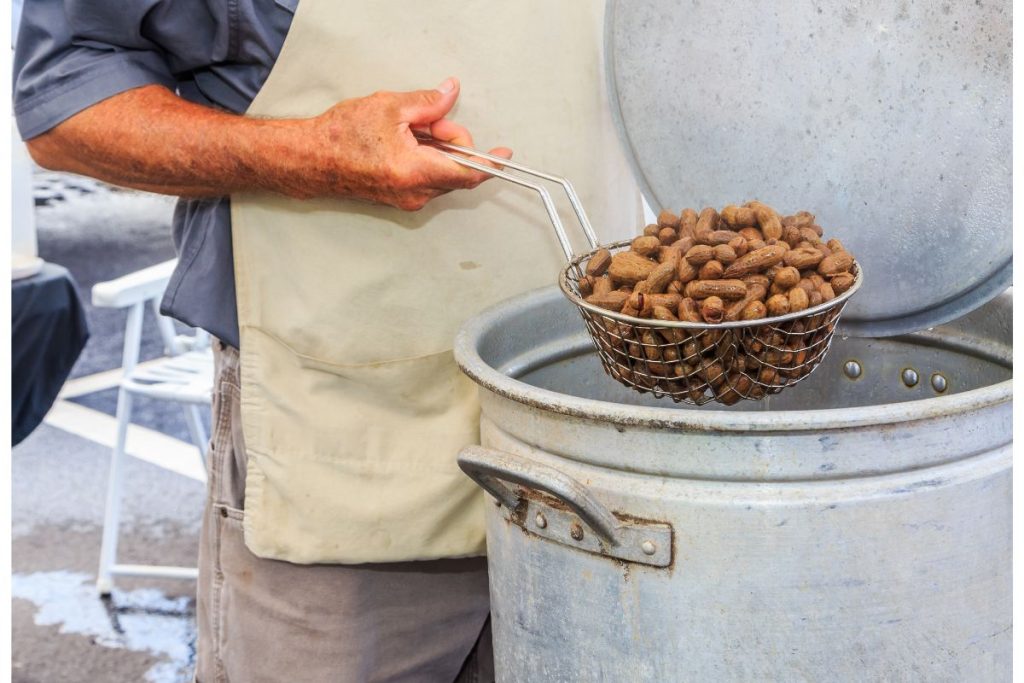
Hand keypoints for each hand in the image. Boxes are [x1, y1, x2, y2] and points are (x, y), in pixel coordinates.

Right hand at [298, 77, 510, 209]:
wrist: (311, 159)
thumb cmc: (342, 135)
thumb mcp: (389, 108)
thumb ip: (428, 103)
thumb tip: (450, 93)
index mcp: (415, 171)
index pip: (468, 173)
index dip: (491, 163)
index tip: (504, 154)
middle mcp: (415, 193)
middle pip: (457, 170)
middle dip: (453, 142)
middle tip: (430, 120)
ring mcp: (407, 200)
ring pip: (442, 173)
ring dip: (438, 150)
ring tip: (410, 131)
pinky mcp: (400, 199)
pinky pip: (428, 179)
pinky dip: (426, 159)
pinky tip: (405, 143)